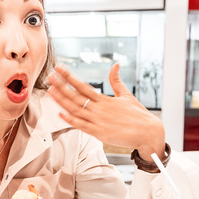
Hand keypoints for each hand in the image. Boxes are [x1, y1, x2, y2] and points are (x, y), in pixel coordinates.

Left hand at [47, 63, 165, 158]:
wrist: (148, 132)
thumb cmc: (138, 115)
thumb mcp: (126, 95)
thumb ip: (116, 80)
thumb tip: (116, 65)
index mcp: (105, 99)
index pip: (83, 85)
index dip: (69, 77)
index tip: (60, 69)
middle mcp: (100, 109)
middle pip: (76, 95)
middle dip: (61, 85)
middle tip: (50, 76)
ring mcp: (99, 121)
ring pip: (76, 109)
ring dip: (62, 100)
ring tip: (51, 91)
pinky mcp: (100, 133)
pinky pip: (82, 125)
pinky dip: (71, 120)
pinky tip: (61, 113)